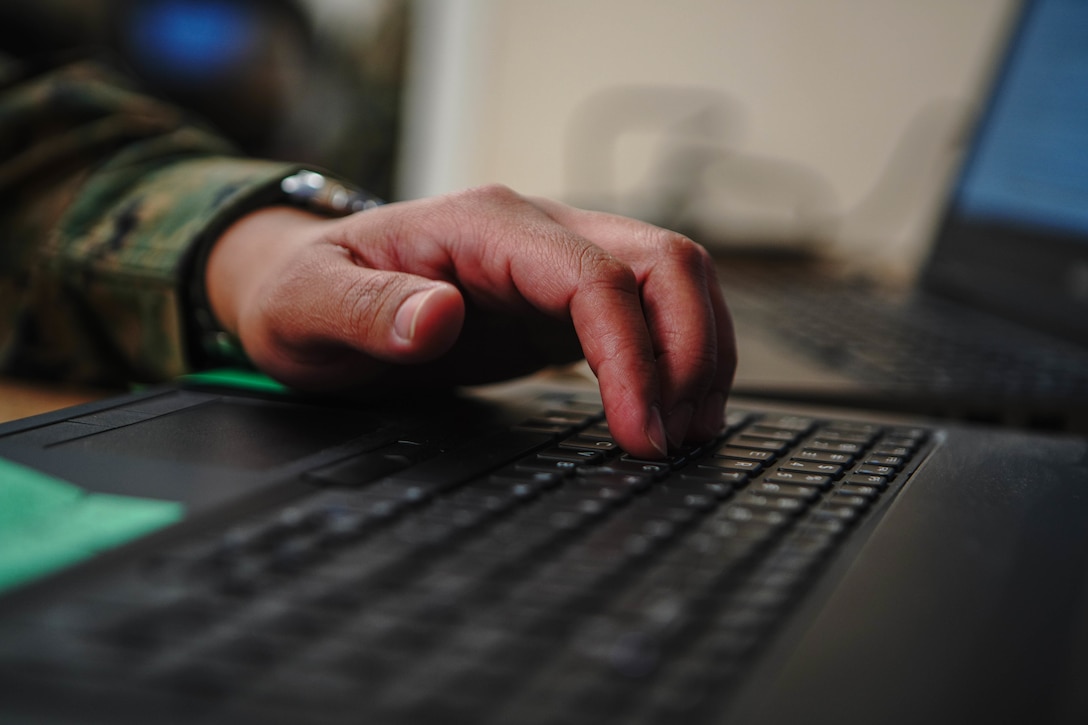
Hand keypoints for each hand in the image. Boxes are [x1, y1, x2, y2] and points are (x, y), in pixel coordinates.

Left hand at [205, 184, 734, 458]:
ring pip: (672, 277)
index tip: (639, 429)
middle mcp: (534, 231)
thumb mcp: (308, 307)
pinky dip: (678, 356)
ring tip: (689, 430)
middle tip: (674, 437)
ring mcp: (556, 261)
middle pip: (662, 259)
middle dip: (688, 348)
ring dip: (698, 350)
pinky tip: (675, 409)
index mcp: (482, 226)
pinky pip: (649, 311)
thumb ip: (367, 311)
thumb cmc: (304, 295)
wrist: (307, 287)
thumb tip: (437, 318)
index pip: (592, 277)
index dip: (632, 354)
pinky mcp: (562, 300)